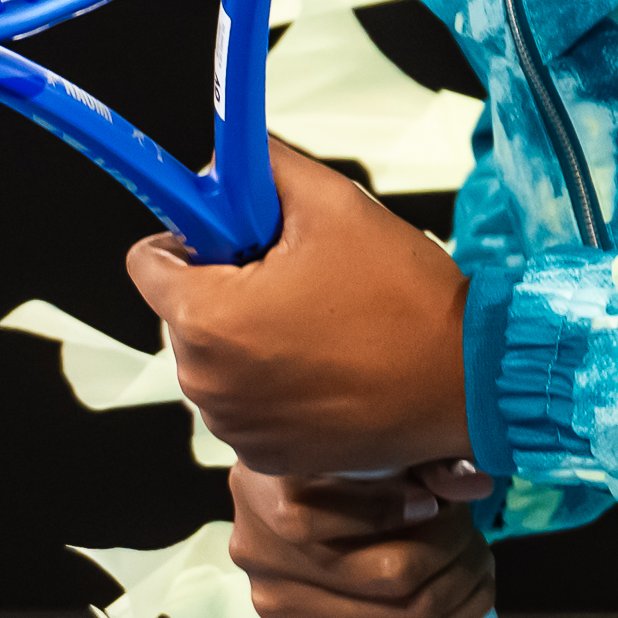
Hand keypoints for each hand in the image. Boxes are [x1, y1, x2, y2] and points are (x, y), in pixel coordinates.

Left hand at [129, 139, 476, 478]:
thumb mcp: (335, 205)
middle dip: (230, 288)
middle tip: (301, 279)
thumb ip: (265, 169)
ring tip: (325, 324)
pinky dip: (275, 384)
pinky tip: (329, 366)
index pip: (148, 261)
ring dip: (253, 338)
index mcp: (208, 318)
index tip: (239, 236)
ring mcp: (236, 427)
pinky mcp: (266, 457)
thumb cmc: (407, 303)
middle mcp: (208, 382)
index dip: (193, 237)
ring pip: (217, 358)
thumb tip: (230, 161)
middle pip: (185, 311)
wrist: (468, 384)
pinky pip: (247, 403)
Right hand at [230, 460, 497, 617]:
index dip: (391, 510)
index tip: (433, 501)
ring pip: (403, 617)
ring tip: (476, 560)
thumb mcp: (367, 443)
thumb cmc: (337, 463)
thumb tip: (473, 484)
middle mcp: (260, 557)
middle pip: (387, 574)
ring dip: (459, 590)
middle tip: (474, 531)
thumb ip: (417, 456)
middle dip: (453, 551)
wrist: (288, 510)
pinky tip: (463, 600)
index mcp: (262, 491)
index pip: (326, 518)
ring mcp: (279, 611)